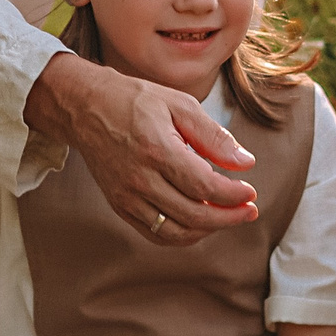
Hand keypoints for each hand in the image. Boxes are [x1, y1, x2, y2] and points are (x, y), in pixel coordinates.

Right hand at [27, 52, 259, 245]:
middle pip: (194, 216)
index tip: (250, 192)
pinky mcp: (119, 205)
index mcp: (158, 150)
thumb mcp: (180, 104)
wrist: (86, 107)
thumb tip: (245, 163)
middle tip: (248, 210)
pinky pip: (155, 234)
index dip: (234, 195)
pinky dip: (182, 235)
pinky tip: (198, 223)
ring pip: (175, 233)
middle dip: (229, 217)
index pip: (205, 187)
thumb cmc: (135, 100)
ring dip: (207, 230)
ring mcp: (127, 197)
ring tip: (226, 216)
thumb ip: (214, 136)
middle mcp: (140, 179)